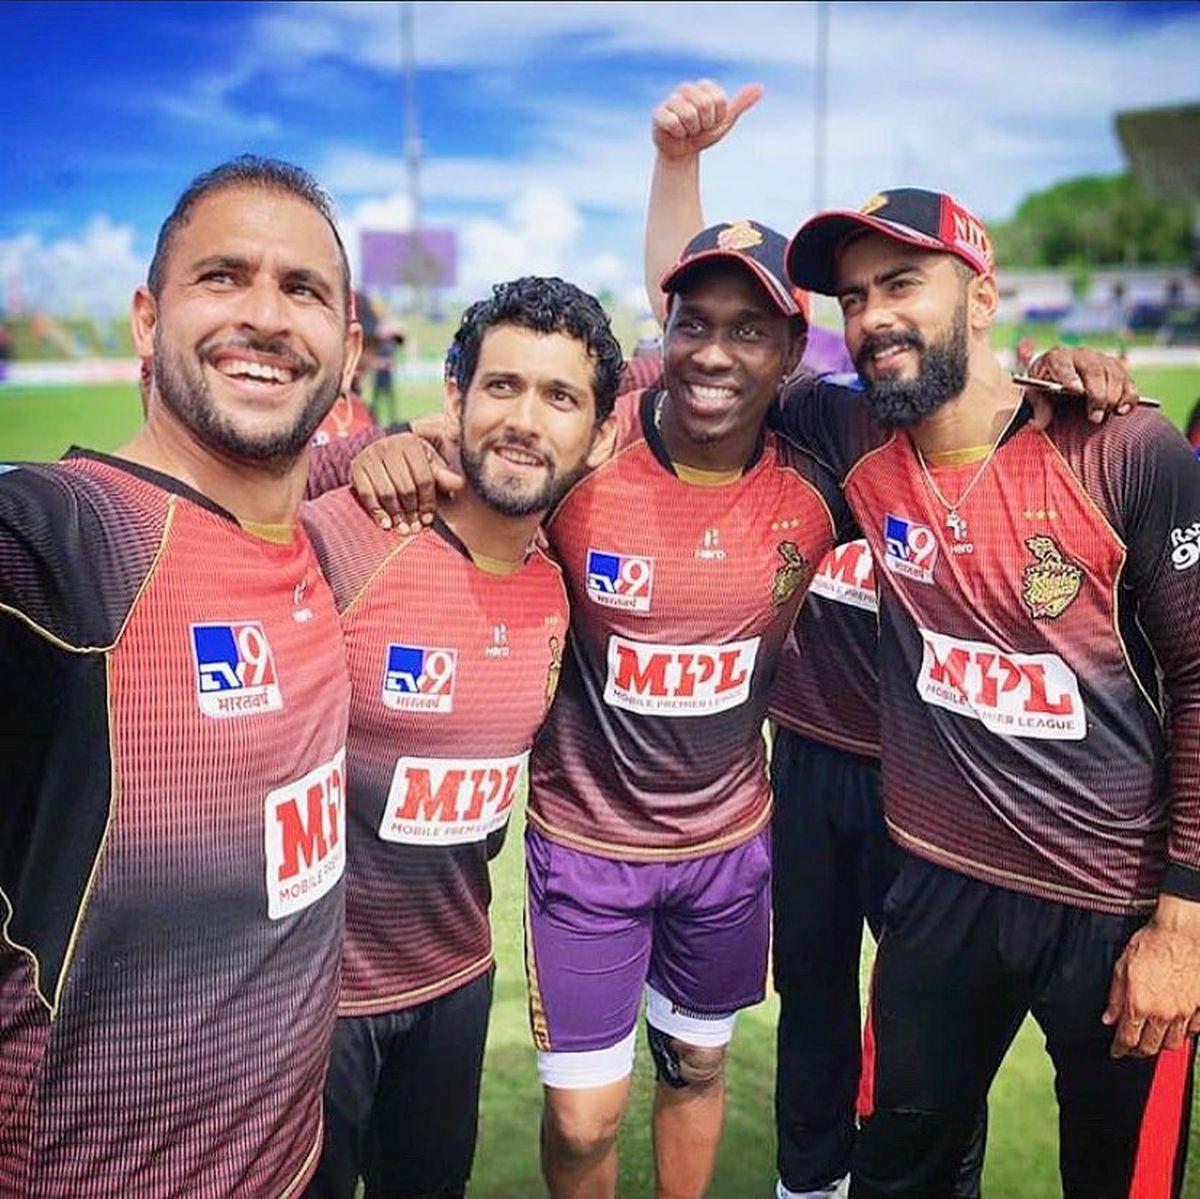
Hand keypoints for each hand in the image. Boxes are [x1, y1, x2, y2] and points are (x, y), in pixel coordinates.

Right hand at [350, 413, 462, 532]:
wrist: (383, 454)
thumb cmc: (412, 463)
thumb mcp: (430, 464)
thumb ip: (443, 475)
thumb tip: (459, 483)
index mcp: (412, 443)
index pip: (424, 479)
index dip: (428, 502)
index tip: (428, 520)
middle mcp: (389, 446)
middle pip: (405, 488)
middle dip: (412, 511)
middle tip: (414, 528)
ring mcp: (371, 456)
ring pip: (387, 493)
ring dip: (396, 515)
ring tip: (403, 529)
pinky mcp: (356, 467)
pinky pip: (367, 494)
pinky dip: (376, 511)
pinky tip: (385, 524)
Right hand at [651, 79, 762, 160]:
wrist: (683, 153)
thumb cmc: (704, 134)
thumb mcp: (725, 120)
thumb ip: (740, 104)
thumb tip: (760, 88)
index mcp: (703, 87)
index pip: (719, 100)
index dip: (718, 117)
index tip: (711, 122)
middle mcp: (686, 89)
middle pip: (704, 104)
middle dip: (704, 124)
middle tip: (698, 128)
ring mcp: (670, 100)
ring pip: (688, 114)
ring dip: (691, 130)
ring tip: (687, 131)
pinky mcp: (658, 113)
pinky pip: (673, 123)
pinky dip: (678, 134)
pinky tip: (675, 134)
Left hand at [1026, 346, 1138, 429]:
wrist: (1058, 381)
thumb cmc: (1044, 388)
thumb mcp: (1033, 395)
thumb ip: (1035, 406)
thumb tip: (1039, 422)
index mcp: (1056, 357)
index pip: (1062, 363)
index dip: (1069, 376)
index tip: (1076, 390)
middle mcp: (1081, 355)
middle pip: (1094, 370)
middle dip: (1097, 394)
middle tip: (1094, 416)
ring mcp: (1101, 360)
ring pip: (1114, 374)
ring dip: (1112, 397)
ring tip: (1104, 414)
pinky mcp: (1117, 371)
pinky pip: (1128, 382)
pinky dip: (1129, 396)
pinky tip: (1122, 410)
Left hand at [1103, 895, 1199, 1057]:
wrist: (1182, 932)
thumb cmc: (1152, 943)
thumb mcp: (1122, 967)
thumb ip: (1115, 997)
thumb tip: (1108, 1017)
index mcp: (1140, 1004)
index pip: (1127, 1039)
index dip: (1119, 1049)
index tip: (1116, 1051)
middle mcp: (1163, 1013)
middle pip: (1150, 1047)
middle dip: (1138, 1051)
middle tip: (1132, 1048)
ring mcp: (1185, 1012)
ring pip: (1173, 1043)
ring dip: (1161, 1044)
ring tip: (1153, 1039)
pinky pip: (1194, 1031)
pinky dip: (1185, 1033)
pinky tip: (1177, 1027)